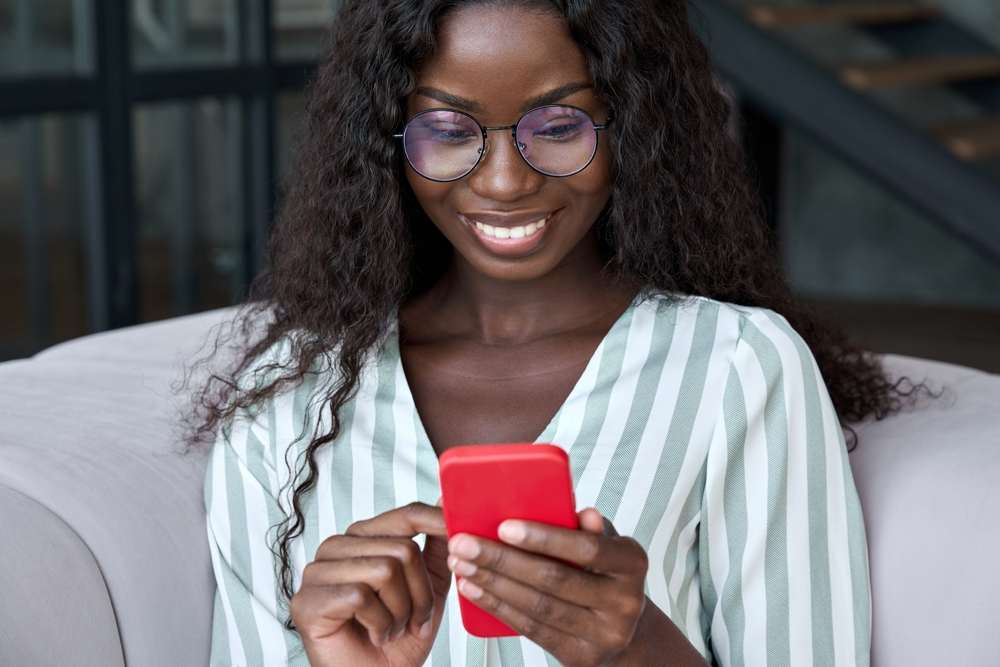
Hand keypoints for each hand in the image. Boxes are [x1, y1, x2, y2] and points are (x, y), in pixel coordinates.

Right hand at [289, 501, 450, 666]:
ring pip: (384, 570)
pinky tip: (374, 635)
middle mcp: (337, 547)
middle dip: (420, 594)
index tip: (459, 531)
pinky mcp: (307, 600)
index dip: (436, 521)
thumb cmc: (399, 638)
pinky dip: (380, 625)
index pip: (404, 516)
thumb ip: (436, 546)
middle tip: (413, 620)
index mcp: (363, 538)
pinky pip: (360, 597)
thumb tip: (446, 501)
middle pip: (402, 549)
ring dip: (400, 612)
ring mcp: (317, 572)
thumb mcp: (428, 588)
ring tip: (391, 629)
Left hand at [446, 507, 647, 666]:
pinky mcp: (580, 656)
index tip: (504, 526)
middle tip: (464, 543)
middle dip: (502, 559)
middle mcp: (625, 601)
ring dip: (492, 583)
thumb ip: (585, 525)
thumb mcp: (604, 542)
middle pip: (554, 579)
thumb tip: (572, 503)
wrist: (624, 629)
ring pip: (538, 607)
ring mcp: (604, 634)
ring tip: (462, 564)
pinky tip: (474, 590)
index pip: (587, 548)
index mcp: (632, 561)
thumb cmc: (604, 571)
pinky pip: (532, 629)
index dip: (545, 538)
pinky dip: (498, 607)